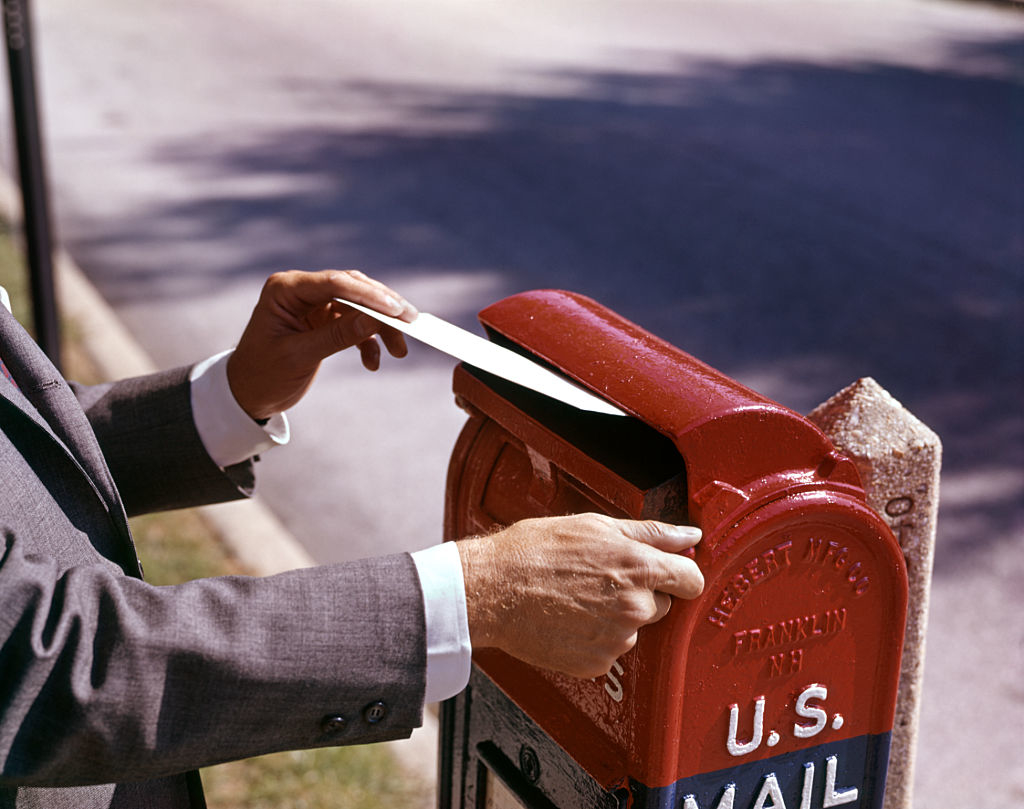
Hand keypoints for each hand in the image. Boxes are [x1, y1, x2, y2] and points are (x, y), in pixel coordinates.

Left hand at [226, 270, 417, 420]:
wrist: (248, 394)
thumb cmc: (263, 375)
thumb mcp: (299, 357)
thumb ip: (336, 336)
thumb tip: (375, 319)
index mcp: (285, 290)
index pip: (334, 283)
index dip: (369, 295)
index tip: (396, 309)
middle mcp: (300, 290)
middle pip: (352, 289)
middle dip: (382, 307)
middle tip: (411, 322)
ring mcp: (313, 304)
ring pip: (358, 306)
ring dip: (381, 327)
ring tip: (400, 350)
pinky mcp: (323, 320)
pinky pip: (355, 324)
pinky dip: (368, 342)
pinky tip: (374, 362)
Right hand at [457, 513, 703, 677]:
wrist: (491, 589)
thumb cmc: (534, 551)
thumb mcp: (595, 526)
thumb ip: (651, 533)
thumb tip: (689, 536)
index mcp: (639, 567)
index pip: (693, 580)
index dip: (682, 575)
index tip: (671, 575)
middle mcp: (634, 607)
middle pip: (663, 605)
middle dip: (641, 593)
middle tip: (601, 580)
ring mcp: (617, 639)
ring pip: (634, 628)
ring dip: (616, 617)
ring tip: (577, 598)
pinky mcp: (597, 664)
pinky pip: (611, 650)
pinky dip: (595, 639)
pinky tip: (569, 619)